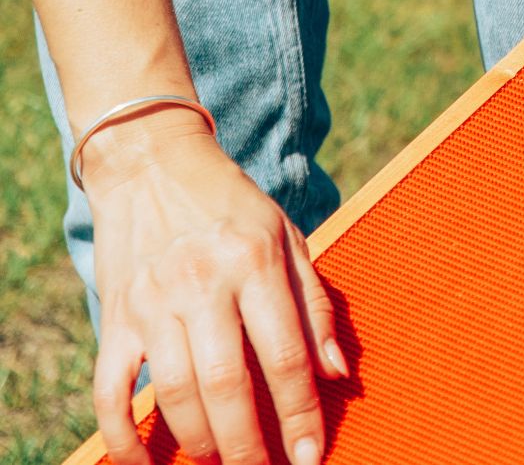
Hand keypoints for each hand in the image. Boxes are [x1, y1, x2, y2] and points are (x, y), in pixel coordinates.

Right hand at [86, 116, 345, 464]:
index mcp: (256, 262)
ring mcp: (153, 304)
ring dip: (200, 443)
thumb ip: (315, 305)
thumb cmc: (232, 206)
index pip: (285, 354)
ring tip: (222, 464)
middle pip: (228, 385)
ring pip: (176, 394)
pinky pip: (112, 392)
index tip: (311, 456)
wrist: (152, 163)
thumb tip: (337, 373)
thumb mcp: (287, 236)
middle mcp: (203, 284)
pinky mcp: (115, 318)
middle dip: (249, 445)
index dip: (300, 413)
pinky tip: (146, 463)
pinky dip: (124, 437)